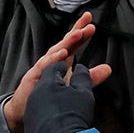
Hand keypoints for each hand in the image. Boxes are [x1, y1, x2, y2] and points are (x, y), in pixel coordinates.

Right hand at [3, 12, 111, 132]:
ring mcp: (43, 67)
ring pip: (55, 51)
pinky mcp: (34, 76)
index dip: (82, 32)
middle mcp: (53, 60)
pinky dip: (53, 59)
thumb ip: (90, 76)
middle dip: (76, 32)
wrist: (25, 110)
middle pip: (65, 43)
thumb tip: (108, 68)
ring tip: (78, 34)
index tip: (91, 22)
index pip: (73, 43)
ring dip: (67, 42)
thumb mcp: (73, 84)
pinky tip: (62, 53)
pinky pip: (44, 66)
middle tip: (88, 24)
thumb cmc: (48, 93)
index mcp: (63, 60)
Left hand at [26, 62, 97, 132]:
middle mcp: (36, 94)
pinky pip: (40, 114)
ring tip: (66, 106)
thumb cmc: (74, 116)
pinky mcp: (31, 124)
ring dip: (54, 99)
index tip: (70, 70)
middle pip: (47, 83)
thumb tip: (81, 68)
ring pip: (43, 98)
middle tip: (70, 87)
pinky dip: (49, 113)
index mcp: (48, 83)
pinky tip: (60, 119)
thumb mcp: (84, 92)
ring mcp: (31, 110)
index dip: (64, 67)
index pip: (54, 67)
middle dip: (58, 83)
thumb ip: (83, 76)